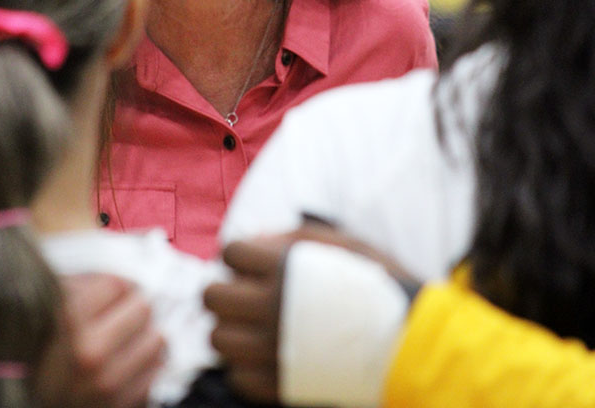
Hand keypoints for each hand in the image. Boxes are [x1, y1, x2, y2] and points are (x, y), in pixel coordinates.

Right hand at [37, 273, 164, 407]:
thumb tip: (120, 274)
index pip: (117, 284)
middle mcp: (90, 352)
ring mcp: (109, 382)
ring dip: (146, 336)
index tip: (115, 293)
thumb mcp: (51, 316)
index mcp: (69, 323)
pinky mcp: (124, 404)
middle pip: (143, 307)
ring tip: (129, 341)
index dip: (116, 286)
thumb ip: (82, 287)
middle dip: (135, 309)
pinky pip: (157, 370)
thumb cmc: (46, 360)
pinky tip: (130, 365)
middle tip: (125, 316)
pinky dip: (148, 365)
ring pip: (158, 338)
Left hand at [205, 224, 417, 403]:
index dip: (240, 254)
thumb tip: (255, 240)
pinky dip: (246, 364)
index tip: (255, 262)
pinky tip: (269, 353)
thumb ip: (293, 237)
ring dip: (232, 328)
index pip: (230, 252)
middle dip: (226, 289)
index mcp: (286, 268)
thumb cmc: (378, 284)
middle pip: (212, 296)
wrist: (410, 342)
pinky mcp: (280, 386)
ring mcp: (274, 350)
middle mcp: (272, 308)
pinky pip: (236, 376)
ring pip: (217, 338)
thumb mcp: (343, 242)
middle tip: (248, 293)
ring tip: (257, 325)